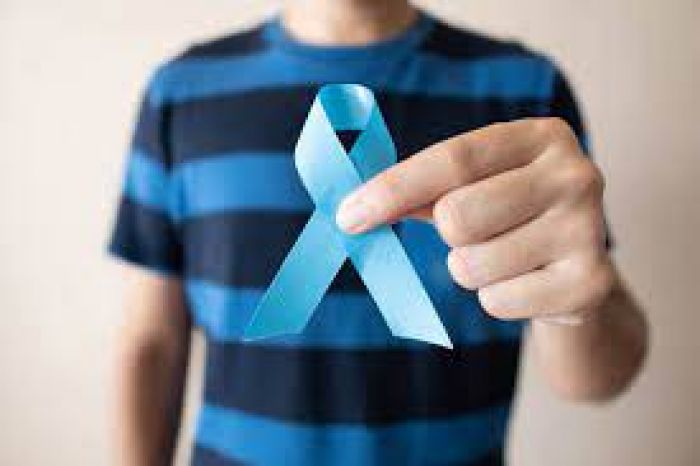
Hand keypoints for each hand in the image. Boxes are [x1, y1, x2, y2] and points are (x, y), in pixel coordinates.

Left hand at [336, 118, 615, 323]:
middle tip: (471, 234)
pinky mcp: (590, 283)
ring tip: (505, 258)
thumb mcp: (474, 186)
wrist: (575, 269)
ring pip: (471, 265)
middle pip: (457, 216)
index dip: (394, 188)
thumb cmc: (511, 216)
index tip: (348, 215)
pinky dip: (496, 299)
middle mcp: (576, 175)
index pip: (454, 158)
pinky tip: (526, 283)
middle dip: (447, 235)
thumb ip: (421, 189)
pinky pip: (496, 302)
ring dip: (470, 269)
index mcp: (542, 136)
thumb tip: (352, 209)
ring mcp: (590, 230)